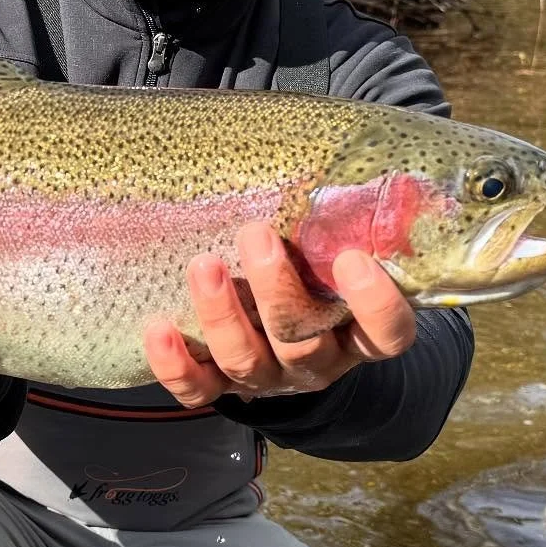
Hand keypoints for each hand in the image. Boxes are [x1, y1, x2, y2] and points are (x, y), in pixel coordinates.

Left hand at [143, 221, 417, 408]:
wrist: (280, 340)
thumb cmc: (310, 277)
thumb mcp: (332, 254)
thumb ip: (339, 222)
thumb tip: (330, 157)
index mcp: (356, 333)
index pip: (387, 334)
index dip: (375, 305)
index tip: (352, 258)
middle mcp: (316, 362)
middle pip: (302, 342)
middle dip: (276, 290)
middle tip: (255, 234)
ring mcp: (267, 379)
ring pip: (246, 361)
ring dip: (222, 313)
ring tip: (204, 264)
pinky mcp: (221, 387)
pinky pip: (197, 389)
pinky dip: (175, 363)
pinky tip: (158, 328)